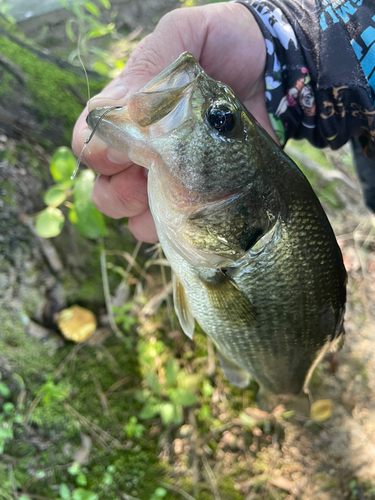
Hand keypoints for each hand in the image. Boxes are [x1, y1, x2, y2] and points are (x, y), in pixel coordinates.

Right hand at [72, 3, 272, 242]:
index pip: (90, 141)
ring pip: (133, 214)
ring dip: (144, 212)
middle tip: (149, 174)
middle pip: (105, 187)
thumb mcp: (184, 35)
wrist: (276, 66)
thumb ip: (149, 65)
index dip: (99, 152)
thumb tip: (121, 110)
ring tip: (175, 195)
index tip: (126, 148)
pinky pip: (171, 226)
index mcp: (129, 115)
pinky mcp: (200, 194)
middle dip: (118, 192)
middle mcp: (141, 151)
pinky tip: (192, 212)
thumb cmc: (226, 43)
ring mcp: (170, 177)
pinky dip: (173, 227)